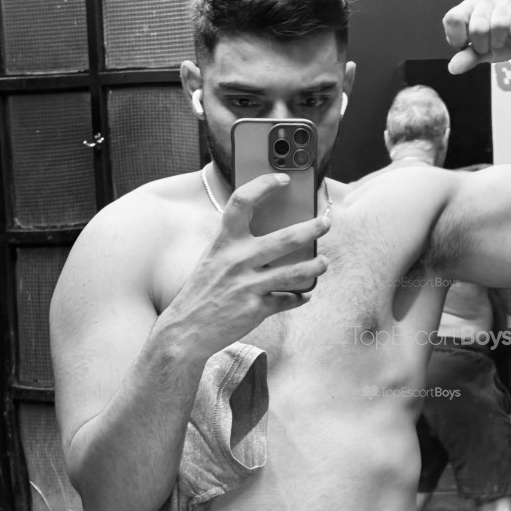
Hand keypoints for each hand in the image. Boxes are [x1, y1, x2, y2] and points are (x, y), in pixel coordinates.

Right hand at [165, 174, 329, 357]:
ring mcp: (248, 285)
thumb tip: (272, 237)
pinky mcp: (256, 309)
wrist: (185, 331)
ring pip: (295, 272)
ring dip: (315, 266)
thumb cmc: (201, 292)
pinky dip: (299, 297)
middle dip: (312, 228)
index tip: (283, 179)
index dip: (263, 185)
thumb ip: (236, 246)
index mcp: (224, 243)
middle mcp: (237, 260)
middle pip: (285, 238)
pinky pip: (287, 300)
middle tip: (326, 223)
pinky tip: (304, 294)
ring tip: (323, 263)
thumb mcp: (213, 260)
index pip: (242, 202)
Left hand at [442, 0, 510, 75]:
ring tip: (502, 41)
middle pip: (476, 27)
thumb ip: (467, 58)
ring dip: (500, 42)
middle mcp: (485, 0)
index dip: (457, 38)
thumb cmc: (502, 42)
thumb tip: (453, 67)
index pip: (452, 19)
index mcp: (468, 8)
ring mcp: (504, 1)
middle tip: (490, 45)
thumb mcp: (481, 53)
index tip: (467, 46)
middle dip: (483, 46)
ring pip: (497, 25)